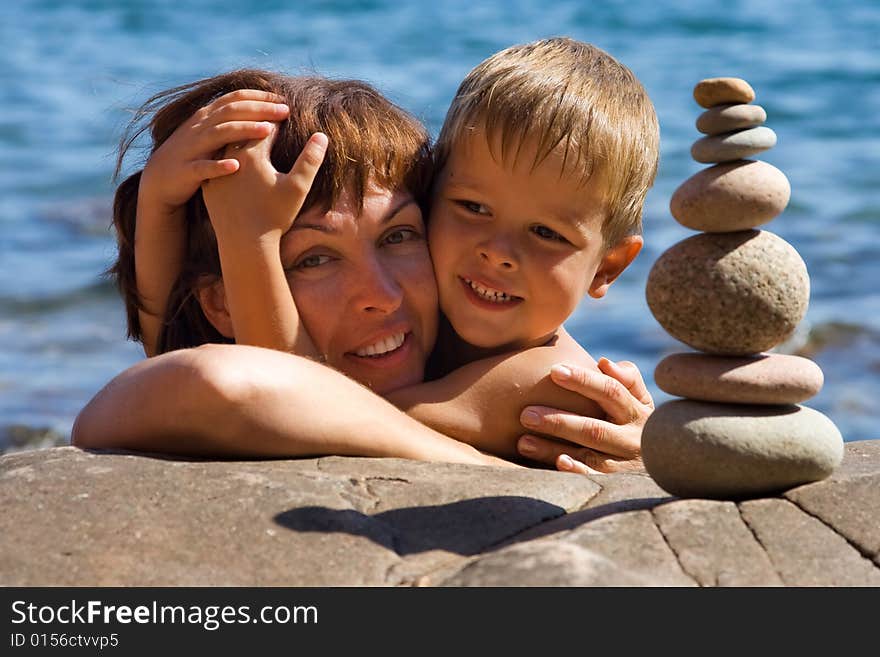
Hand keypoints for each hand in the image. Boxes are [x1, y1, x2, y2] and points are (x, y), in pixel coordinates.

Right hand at [140, 89, 289, 214]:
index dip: (259, 96)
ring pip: (219, 134)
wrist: (159, 180)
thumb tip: (265, 114)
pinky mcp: (186, 171)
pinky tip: (236, 166)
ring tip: (267, 130)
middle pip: (231, 112)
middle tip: (285, 111)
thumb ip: (231, 122)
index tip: (283, 99)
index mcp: (207, 117)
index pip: (235, 98)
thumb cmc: (194, 156)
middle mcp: (199, 128)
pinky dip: (219, 166)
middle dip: (259, 110)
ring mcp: (191, 148)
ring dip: (244, 130)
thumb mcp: (211, 135)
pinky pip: (203, 167)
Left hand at [201, 125, 327, 242]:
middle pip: (243, 131)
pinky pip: (217, 165)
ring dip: (239, 139)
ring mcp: (217, 173)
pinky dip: (226, 158)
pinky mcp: (209, 187)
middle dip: (257, 123)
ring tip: (251, 136)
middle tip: (270, 117)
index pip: (266, 126)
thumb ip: (310, 160)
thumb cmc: (274, 217)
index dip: (278, 119)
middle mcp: (230, 158)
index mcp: (252, 154)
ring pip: (226, 146)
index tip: (286, 114)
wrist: (244, 244)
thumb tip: (321, 135)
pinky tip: (234, 161)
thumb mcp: (298, 188)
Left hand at [516, 357, 653, 473]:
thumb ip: (627, 378)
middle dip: (558, 421)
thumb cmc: (637, 421)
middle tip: (525, 414)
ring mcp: (626, 465)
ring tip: (523, 442)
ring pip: (589, 456)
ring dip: (554, 450)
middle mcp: (633, 439)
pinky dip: (577, 473)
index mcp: (637, 412)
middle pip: (594, 429)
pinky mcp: (618, 486)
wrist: (668, 467)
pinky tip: (557, 464)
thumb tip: (604, 363)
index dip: (584, 381)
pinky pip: (595, 481)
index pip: (611, 391)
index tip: (554, 371)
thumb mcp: (641, 400)